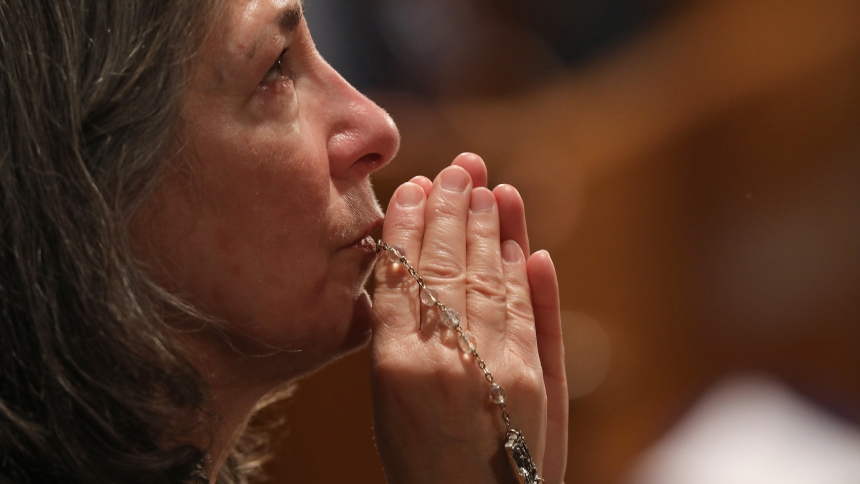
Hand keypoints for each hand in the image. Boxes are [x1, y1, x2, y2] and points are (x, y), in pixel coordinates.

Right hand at [371, 153, 567, 482]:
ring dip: (492, 229)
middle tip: (457, 169)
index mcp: (397, 367)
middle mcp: (449, 358)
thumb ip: (394, 336)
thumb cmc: (420, 463)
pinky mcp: (537, 381)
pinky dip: (525, 274)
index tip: (415, 188)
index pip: (406, 276)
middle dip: (455, 212)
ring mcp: (498, 367)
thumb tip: (403, 277)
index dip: (411, 227)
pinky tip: (523, 243)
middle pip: (451, 267)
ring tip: (487, 187)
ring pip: (492, 280)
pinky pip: (527, 312)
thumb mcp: (385, 406)